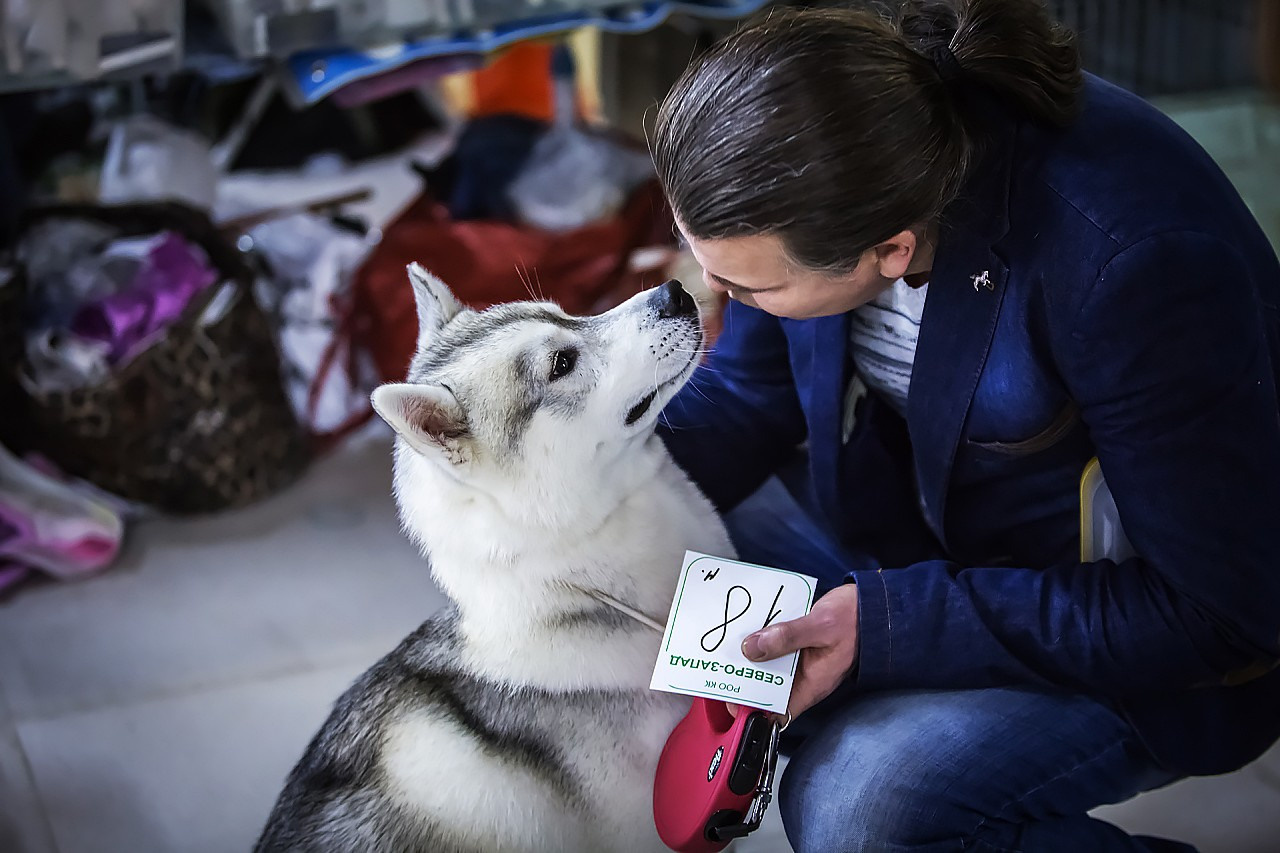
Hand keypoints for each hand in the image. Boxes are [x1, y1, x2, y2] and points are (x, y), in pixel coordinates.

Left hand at [728, 583, 859, 719]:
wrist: (875, 605)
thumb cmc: (856, 619)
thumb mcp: (821, 626)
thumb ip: (788, 636)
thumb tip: (752, 648)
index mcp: (812, 684)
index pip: (778, 712)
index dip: (753, 711)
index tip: (731, 701)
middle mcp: (804, 678)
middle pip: (767, 688)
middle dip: (744, 681)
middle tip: (720, 668)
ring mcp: (801, 662)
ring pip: (769, 667)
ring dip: (750, 658)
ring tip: (726, 649)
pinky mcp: (799, 646)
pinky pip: (775, 648)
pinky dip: (761, 641)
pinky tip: (747, 630)